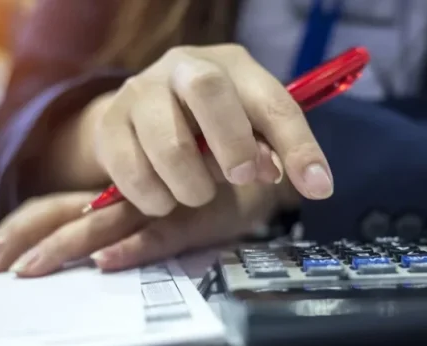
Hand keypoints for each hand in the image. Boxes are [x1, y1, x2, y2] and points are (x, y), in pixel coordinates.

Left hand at [0, 182, 294, 275]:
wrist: (256, 167)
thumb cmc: (198, 189)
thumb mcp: (151, 205)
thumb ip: (116, 223)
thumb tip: (79, 257)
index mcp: (108, 193)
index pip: (50, 207)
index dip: (15, 228)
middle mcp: (124, 196)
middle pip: (61, 212)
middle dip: (20, 238)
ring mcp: (157, 206)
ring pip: (102, 224)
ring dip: (64, 247)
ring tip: (28, 271)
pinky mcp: (193, 220)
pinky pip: (159, 235)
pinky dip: (132, 248)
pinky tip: (106, 262)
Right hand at [54, 43, 333, 214]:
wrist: (140, 118)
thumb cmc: (207, 126)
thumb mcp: (247, 131)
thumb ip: (271, 151)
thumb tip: (297, 180)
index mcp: (230, 65)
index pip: (272, 100)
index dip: (299, 146)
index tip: (318, 187)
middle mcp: (182, 67)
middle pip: (208, 91)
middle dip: (232, 145)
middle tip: (238, 178)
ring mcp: (139, 92)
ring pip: (168, 145)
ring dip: (192, 186)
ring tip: (196, 192)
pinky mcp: (108, 125)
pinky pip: (133, 174)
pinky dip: (155, 199)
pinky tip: (163, 196)